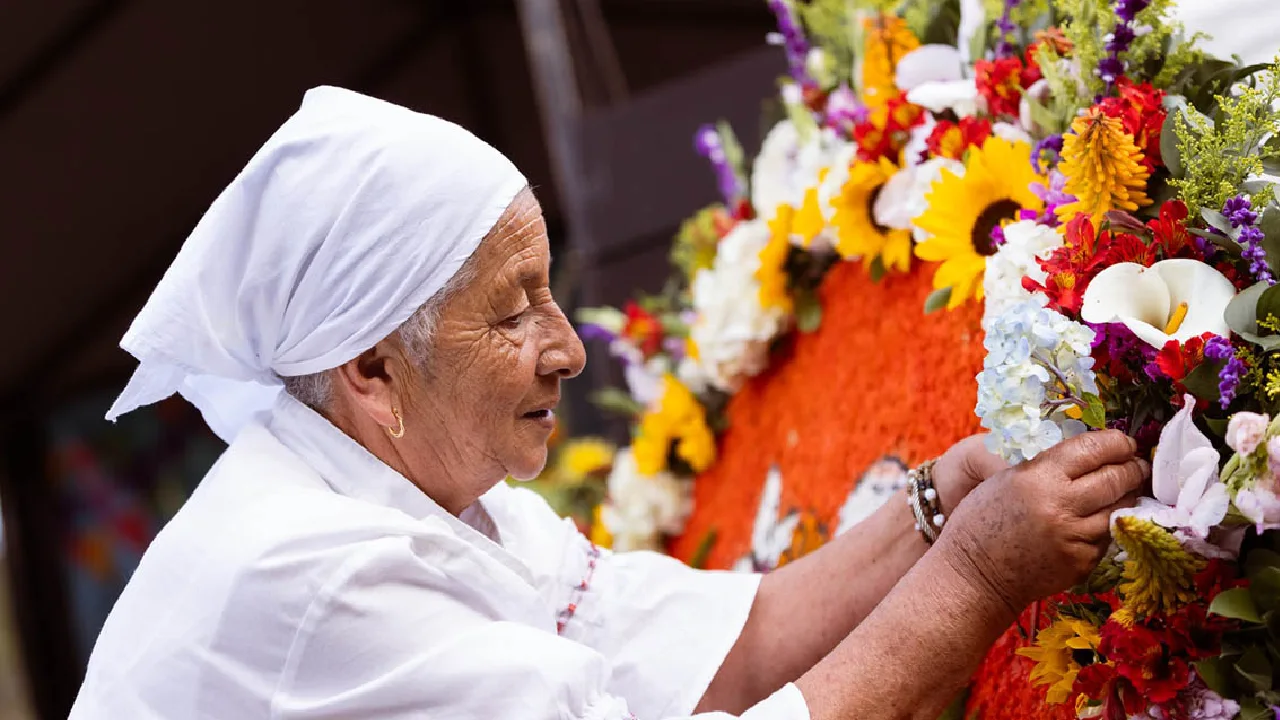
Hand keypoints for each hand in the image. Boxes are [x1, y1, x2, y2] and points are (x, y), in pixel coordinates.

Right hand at [935, 430, 1148, 614]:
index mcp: (1038, 477)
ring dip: (1125, 496)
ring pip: (1120, 508)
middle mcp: (1061, 506)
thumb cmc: (983, 521)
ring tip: (1124, 489)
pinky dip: (1107, 524)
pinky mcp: (1082, 563)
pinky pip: (1107, 536)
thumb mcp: (1007, 480)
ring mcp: (1075, 538)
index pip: (1093, 449)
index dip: (1117, 442)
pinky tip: (1097, 519)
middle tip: (1135, 464)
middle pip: (1116, 478)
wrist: (974, 575)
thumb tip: (1093, 452)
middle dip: (1132, 468)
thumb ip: (1049, 465)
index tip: (1123, 442)